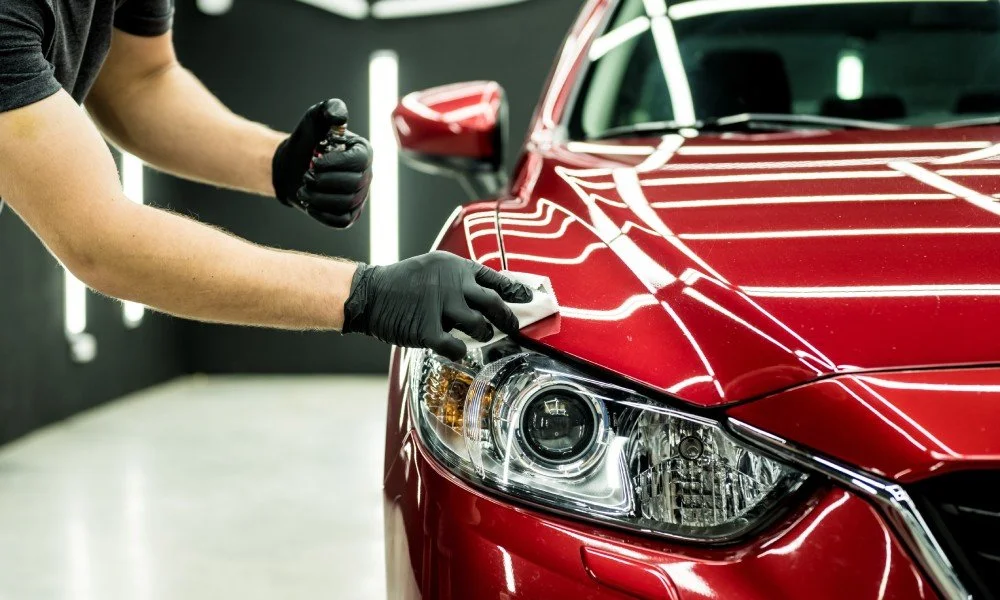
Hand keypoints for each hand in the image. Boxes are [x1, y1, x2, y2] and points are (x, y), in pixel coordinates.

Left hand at [272, 99, 372, 228]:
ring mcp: (359, 197)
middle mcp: (366, 175)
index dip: (335, 164)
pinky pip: (341, 221)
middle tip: (306, 176)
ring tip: (304, 189)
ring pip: (346, 204)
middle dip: (324, 182)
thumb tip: (340, 118)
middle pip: (353, 185)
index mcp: (363, 152)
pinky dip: (322, 214)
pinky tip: (309, 204)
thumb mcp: (315, 118)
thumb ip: (329, 109)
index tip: (314, 162)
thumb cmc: (306, 141)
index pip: (359, 162)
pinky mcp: (349, 215)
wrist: (292, 166)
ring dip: (319, 198)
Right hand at [342, 252, 533, 359]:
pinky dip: (460, 352)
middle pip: (493, 303)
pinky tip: (459, 351)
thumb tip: (485, 297)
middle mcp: (451, 283)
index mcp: (454, 267)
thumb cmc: (401, 284)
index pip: (493, 278)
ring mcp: (440, 306)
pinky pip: (455, 346)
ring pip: (478, 325)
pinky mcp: (428, 329)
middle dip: (508, 318)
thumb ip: (458, 280)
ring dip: (484, 335)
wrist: (369, 294)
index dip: (514, 290)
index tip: (528, 298)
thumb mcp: (432, 269)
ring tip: (482, 337)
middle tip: (514, 327)